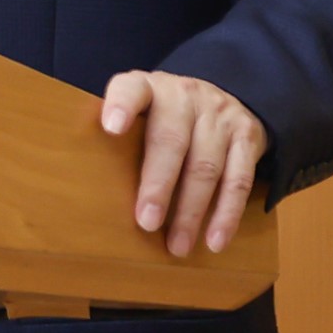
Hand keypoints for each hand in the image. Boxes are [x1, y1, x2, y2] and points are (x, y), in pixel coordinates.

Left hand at [101, 70, 267, 256]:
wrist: (220, 96)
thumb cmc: (163, 114)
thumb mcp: (141, 108)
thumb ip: (121, 131)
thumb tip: (85, 178)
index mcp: (149, 87)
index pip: (132, 88)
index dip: (121, 105)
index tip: (110, 127)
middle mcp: (185, 96)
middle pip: (171, 140)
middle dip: (159, 184)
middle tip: (146, 222)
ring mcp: (219, 115)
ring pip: (206, 166)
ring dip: (191, 211)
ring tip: (177, 245)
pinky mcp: (248, 137)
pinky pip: (239, 180)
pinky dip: (226, 214)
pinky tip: (214, 241)